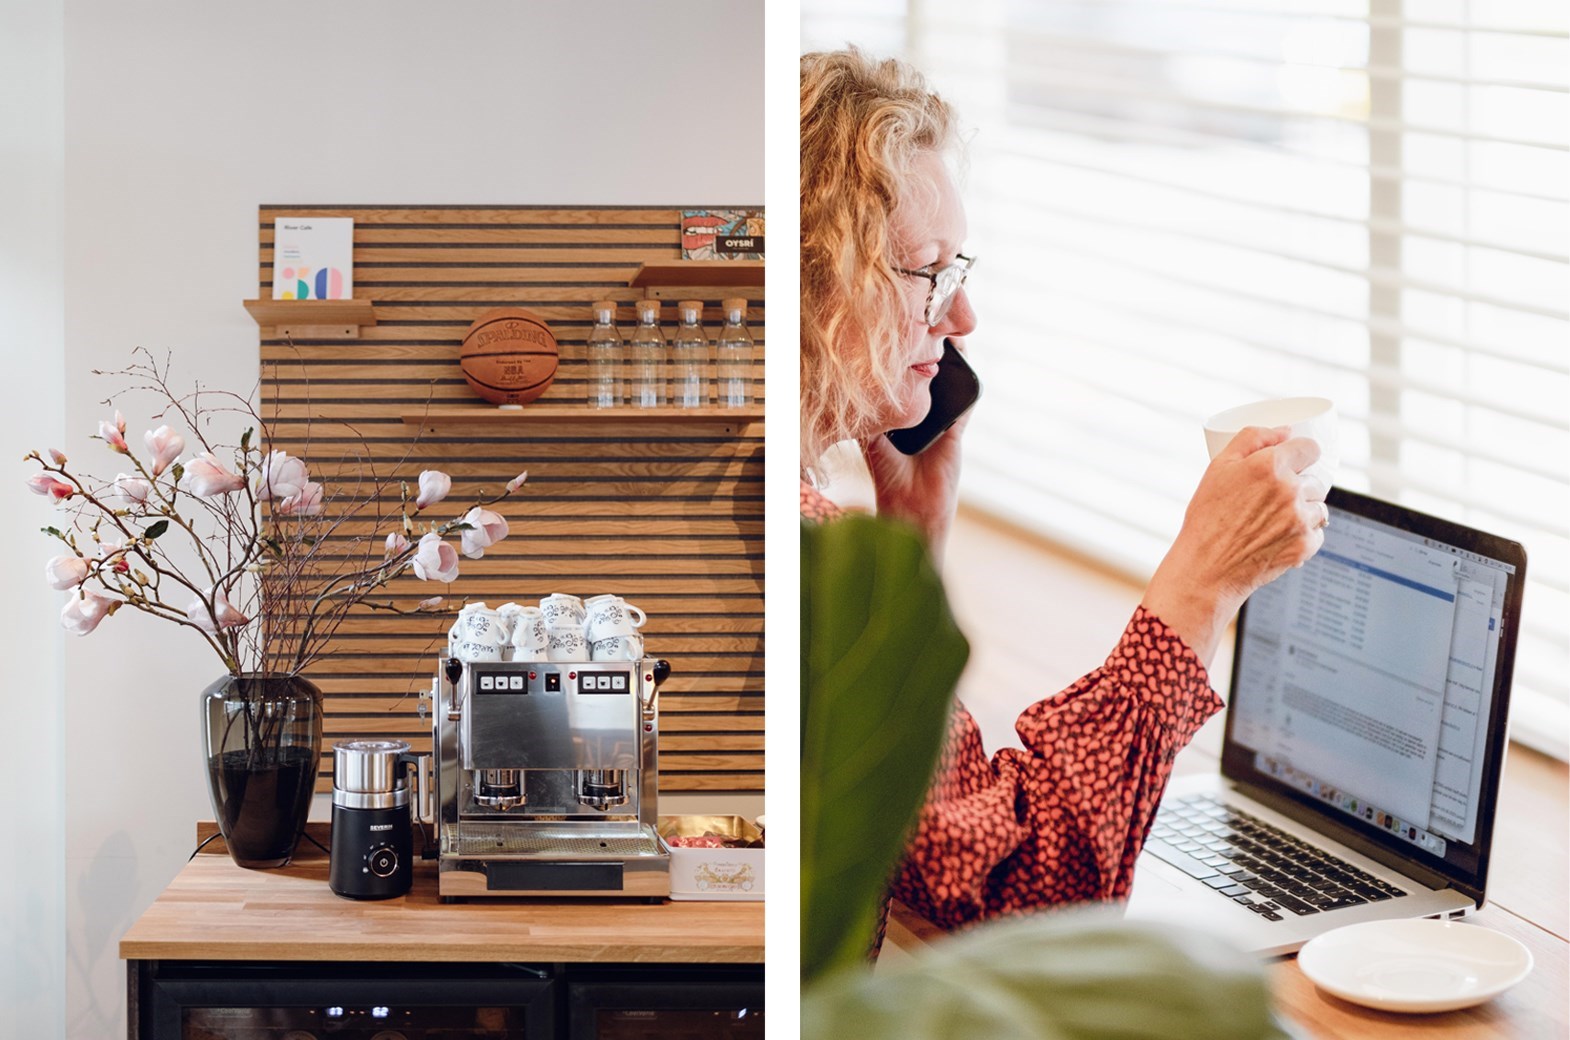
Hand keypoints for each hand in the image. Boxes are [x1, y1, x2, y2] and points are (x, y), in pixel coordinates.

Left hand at [859, 339, 974, 565]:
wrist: (912, 508)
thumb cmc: (888, 480)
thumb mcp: (871, 442)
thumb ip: (870, 417)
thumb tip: (856, 387)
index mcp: (899, 420)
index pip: (902, 384)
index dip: (900, 362)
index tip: (896, 337)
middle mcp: (921, 417)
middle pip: (926, 380)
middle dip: (925, 355)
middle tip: (922, 327)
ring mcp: (940, 422)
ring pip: (946, 385)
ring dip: (948, 362)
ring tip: (944, 335)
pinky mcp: (956, 431)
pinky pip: (963, 403)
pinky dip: (964, 382)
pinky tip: (961, 359)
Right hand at [1142, 426, 1328, 665]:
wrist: (1207, 569)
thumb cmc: (1207, 519)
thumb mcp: (1218, 467)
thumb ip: (1252, 438)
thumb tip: (1284, 430)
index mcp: (1271, 466)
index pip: (1310, 448)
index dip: (1301, 455)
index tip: (1294, 463)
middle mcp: (1291, 490)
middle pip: (1314, 479)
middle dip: (1298, 486)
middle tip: (1270, 501)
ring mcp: (1301, 519)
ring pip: (1318, 506)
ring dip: (1302, 511)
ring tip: (1271, 522)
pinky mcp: (1306, 545)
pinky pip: (1316, 533)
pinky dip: (1302, 535)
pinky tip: (1276, 539)